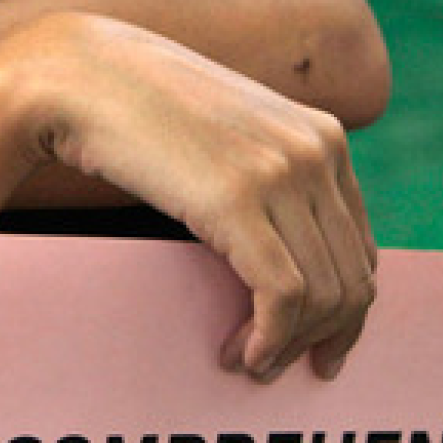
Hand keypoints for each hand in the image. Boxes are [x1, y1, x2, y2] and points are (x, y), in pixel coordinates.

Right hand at [9, 14, 377, 380]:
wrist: (80, 75)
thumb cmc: (139, 111)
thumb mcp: (226, 138)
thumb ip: (266, 177)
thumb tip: (280, 250)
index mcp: (323, 136)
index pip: (362, 247)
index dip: (344, 310)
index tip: (315, 346)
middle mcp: (317, 150)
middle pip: (353, 277)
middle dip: (324, 338)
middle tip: (278, 368)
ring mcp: (283, 172)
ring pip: (326, 294)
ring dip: (290, 345)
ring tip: (250, 363)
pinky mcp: (241, 200)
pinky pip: (284, 295)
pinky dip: (270, 339)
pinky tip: (242, 353)